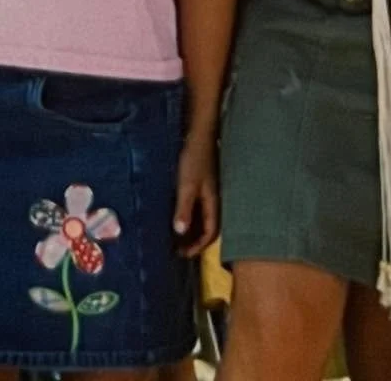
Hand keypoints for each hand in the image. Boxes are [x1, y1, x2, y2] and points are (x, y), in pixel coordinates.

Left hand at [172, 130, 218, 256]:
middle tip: (178, 249)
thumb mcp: (187, 186)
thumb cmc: (194, 161)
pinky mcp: (203, 185)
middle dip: (194, 241)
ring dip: (191, 229)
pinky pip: (198, 207)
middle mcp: (215, 201)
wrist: (199, 136)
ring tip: (176, 236)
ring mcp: (209, 193)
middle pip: (208, 228)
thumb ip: (184, 209)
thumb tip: (180, 233)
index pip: (210, 233)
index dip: (197, 246)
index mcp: (214, 204)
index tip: (183, 254)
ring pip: (203, 218)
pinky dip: (190, 216)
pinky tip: (178, 215)